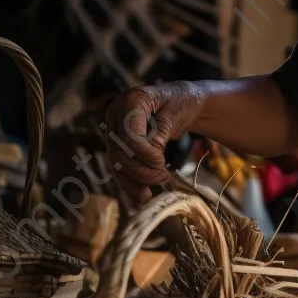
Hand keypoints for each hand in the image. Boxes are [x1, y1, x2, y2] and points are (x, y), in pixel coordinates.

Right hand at [102, 81, 206, 203]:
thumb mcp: (175, 116)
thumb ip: (159, 135)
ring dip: (132, 181)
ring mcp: (113, 128)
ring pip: (115, 162)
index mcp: (130, 100)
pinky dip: (129, 182)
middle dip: (140, 171)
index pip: (128, 136)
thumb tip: (149, 159)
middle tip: (163, 180)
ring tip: (150, 195)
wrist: (183, 102)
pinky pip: (118, 165)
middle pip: (118, 152)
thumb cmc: (182, 103)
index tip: (162, 164)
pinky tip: (140, 197)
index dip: (144, 155)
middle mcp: (115, 113)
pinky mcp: (117, 143)